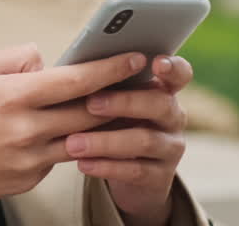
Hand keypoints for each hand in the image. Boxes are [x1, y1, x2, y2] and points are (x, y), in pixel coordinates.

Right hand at [0, 44, 143, 225]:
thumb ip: (14, 58)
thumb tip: (47, 59)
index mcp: (12, 97)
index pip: (75, 81)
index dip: (110, 68)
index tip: (136, 57)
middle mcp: (26, 130)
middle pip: (90, 112)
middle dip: (120, 96)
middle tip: (144, 80)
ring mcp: (30, 160)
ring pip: (84, 138)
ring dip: (106, 122)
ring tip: (124, 104)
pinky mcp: (31, 179)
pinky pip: (61, 155)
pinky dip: (72, 140)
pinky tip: (82, 129)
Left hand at [66, 55, 193, 225]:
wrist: (125, 172)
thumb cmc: (111, 121)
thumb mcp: (111, 100)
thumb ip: (100, 82)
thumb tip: (58, 63)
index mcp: (163, 90)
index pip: (179, 74)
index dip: (172, 67)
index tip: (156, 61)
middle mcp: (173, 117)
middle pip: (160, 104)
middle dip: (125, 102)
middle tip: (91, 103)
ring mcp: (170, 148)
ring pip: (145, 141)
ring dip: (105, 141)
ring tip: (73, 143)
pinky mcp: (160, 177)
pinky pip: (135, 171)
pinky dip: (106, 167)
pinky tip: (83, 163)